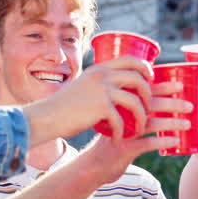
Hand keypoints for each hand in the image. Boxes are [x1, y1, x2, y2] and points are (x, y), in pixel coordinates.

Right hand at [24, 55, 153, 143]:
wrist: (47, 116)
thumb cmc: (64, 105)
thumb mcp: (83, 86)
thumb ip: (98, 84)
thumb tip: (115, 88)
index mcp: (99, 68)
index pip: (130, 59)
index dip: (145, 68)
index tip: (150, 79)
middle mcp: (102, 76)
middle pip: (138, 80)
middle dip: (148, 95)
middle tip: (148, 108)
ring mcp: (102, 91)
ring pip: (134, 102)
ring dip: (141, 118)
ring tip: (139, 129)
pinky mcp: (101, 108)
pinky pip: (121, 121)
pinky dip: (121, 132)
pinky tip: (118, 139)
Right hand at [79, 80, 191, 181]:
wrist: (89, 165)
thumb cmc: (106, 142)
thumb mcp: (112, 121)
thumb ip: (127, 110)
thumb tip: (148, 102)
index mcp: (116, 103)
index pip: (141, 89)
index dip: (161, 86)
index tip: (179, 84)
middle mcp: (118, 113)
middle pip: (149, 103)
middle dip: (172, 103)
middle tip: (191, 105)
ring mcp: (121, 131)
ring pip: (151, 122)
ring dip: (171, 122)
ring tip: (188, 124)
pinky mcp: (123, 148)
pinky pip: (147, 143)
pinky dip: (162, 141)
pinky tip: (175, 141)